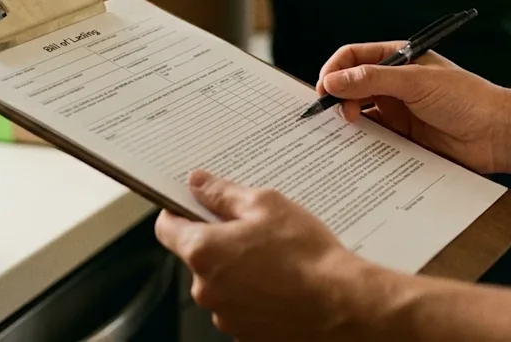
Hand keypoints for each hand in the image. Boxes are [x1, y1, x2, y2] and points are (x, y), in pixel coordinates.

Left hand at [155, 171, 376, 341]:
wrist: (343, 306)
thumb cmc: (307, 257)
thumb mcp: (266, 205)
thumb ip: (223, 194)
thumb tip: (199, 183)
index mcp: (203, 251)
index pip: (166, 228)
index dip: (178, 211)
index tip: (195, 204)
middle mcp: (206, 289)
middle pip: (197, 256)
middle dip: (220, 240)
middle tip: (254, 228)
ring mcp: (225, 315)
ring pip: (221, 282)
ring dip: (238, 270)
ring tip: (276, 259)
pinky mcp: (245, 333)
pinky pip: (241, 305)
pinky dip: (255, 294)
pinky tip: (282, 283)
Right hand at [316, 41, 510, 173]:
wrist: (498, 135)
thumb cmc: (466, 98)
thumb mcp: (416, 82)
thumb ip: (373, 79)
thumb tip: (333, 81)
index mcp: (399, 58)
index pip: (354, 56)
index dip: (335, 70)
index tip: (325, 89)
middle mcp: (394, 82)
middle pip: (352, 84)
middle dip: (338, 96)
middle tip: (338, 113)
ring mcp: (397, 109)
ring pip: (360, 111)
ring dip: (349, 118)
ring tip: (349, 128)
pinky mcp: (402, 135)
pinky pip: (373, 136)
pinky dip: (362, 140)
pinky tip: (360, 146)